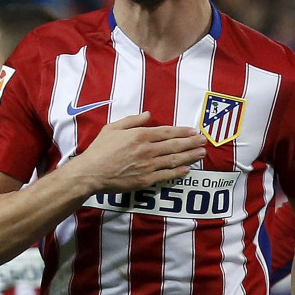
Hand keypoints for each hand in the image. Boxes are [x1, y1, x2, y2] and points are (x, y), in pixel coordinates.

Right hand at [75, 111, 206, 193]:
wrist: (91, 173)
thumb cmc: (100, 149)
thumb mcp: (113, 128)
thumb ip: (132, 120)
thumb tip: (148, 114)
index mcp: (140, 135)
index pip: (167, 132)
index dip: (183, 131)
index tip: (194, 131)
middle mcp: (147, 150)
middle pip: (175, 145)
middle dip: (192, 143)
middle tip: (204, 141)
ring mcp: (148, 166)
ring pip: (174, 160)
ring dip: (190, 156)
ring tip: (201, 153)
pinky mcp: (145, 180)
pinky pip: (166, 176)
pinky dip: (178, 172)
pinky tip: (187, 169)